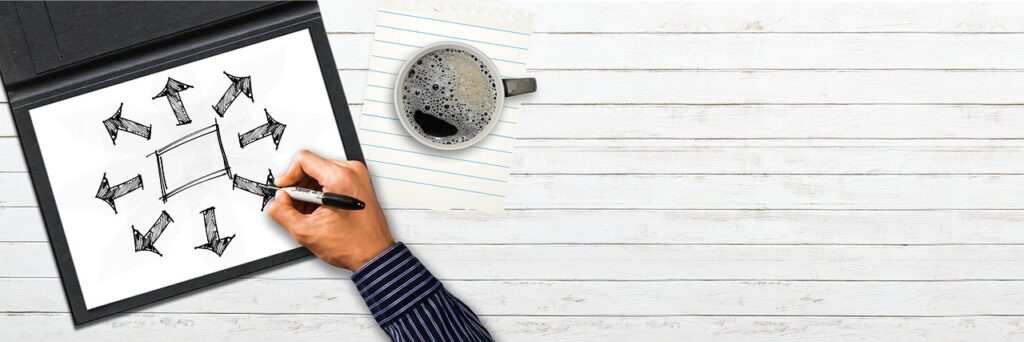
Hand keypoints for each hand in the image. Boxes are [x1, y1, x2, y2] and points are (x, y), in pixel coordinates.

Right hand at [266, 150, 393, 270]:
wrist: (374, 255)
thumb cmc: (353, 245)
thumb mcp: (307, 232)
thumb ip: (283, 212)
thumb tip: (277, 201)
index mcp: (340, 178)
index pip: (304, 159)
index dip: (288, 175)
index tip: (285, 190)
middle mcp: (352, 172)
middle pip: (312, 166)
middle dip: (299, 187)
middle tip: (296, 207)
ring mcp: (358, 177)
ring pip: (321, 173)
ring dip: (310, 192)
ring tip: (310, 213)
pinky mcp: (359, 184)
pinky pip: (333, 180)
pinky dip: (322, 193)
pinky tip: (320, 211)